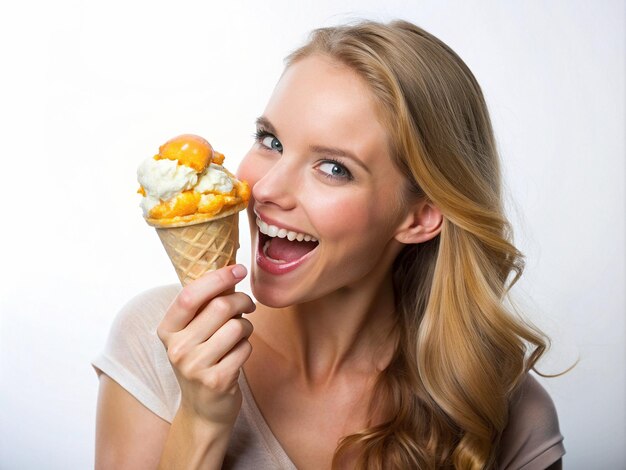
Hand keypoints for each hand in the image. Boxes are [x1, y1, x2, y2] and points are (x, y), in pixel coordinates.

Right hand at [157, 265, 255, 425]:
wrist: (203, 410)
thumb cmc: (202, 361)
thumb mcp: (192, 334)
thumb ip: (204, 306)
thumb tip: (230, 271)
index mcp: (167, 330)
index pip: (190, 295)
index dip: (217, 278)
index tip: (238, 268)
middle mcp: (177, 348)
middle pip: (220, 306)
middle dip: (242, 300)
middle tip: (248, 304)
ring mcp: (195, 367)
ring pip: (237, 326)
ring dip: (246, 326)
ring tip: (240, 334)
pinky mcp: (216, 381)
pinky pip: (245, 348)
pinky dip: (247, 346)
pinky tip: (238, 354)